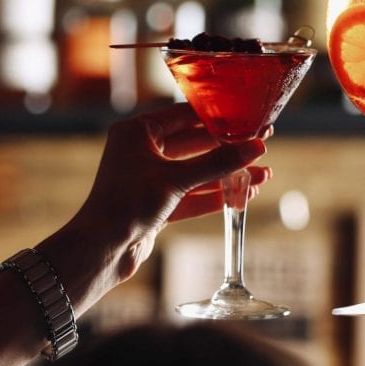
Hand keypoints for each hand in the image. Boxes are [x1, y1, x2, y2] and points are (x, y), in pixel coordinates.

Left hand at [71, 104, 267, 274]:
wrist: (101, 250)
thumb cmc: (127, 204)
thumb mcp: (176, 180)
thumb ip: (217, 163)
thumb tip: (255, 147)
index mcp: (138, 132)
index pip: (186, 115)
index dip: (219, 118)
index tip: (248, 118)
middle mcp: (142, 150)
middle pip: (195, 144)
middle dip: (228, 148)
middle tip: (260, 144)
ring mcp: (149, 177)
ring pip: (196, 172)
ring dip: (227, 174)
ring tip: (262, 174)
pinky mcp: (156, 203)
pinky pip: (191, 194)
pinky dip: (215, 195)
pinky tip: (243, 195)